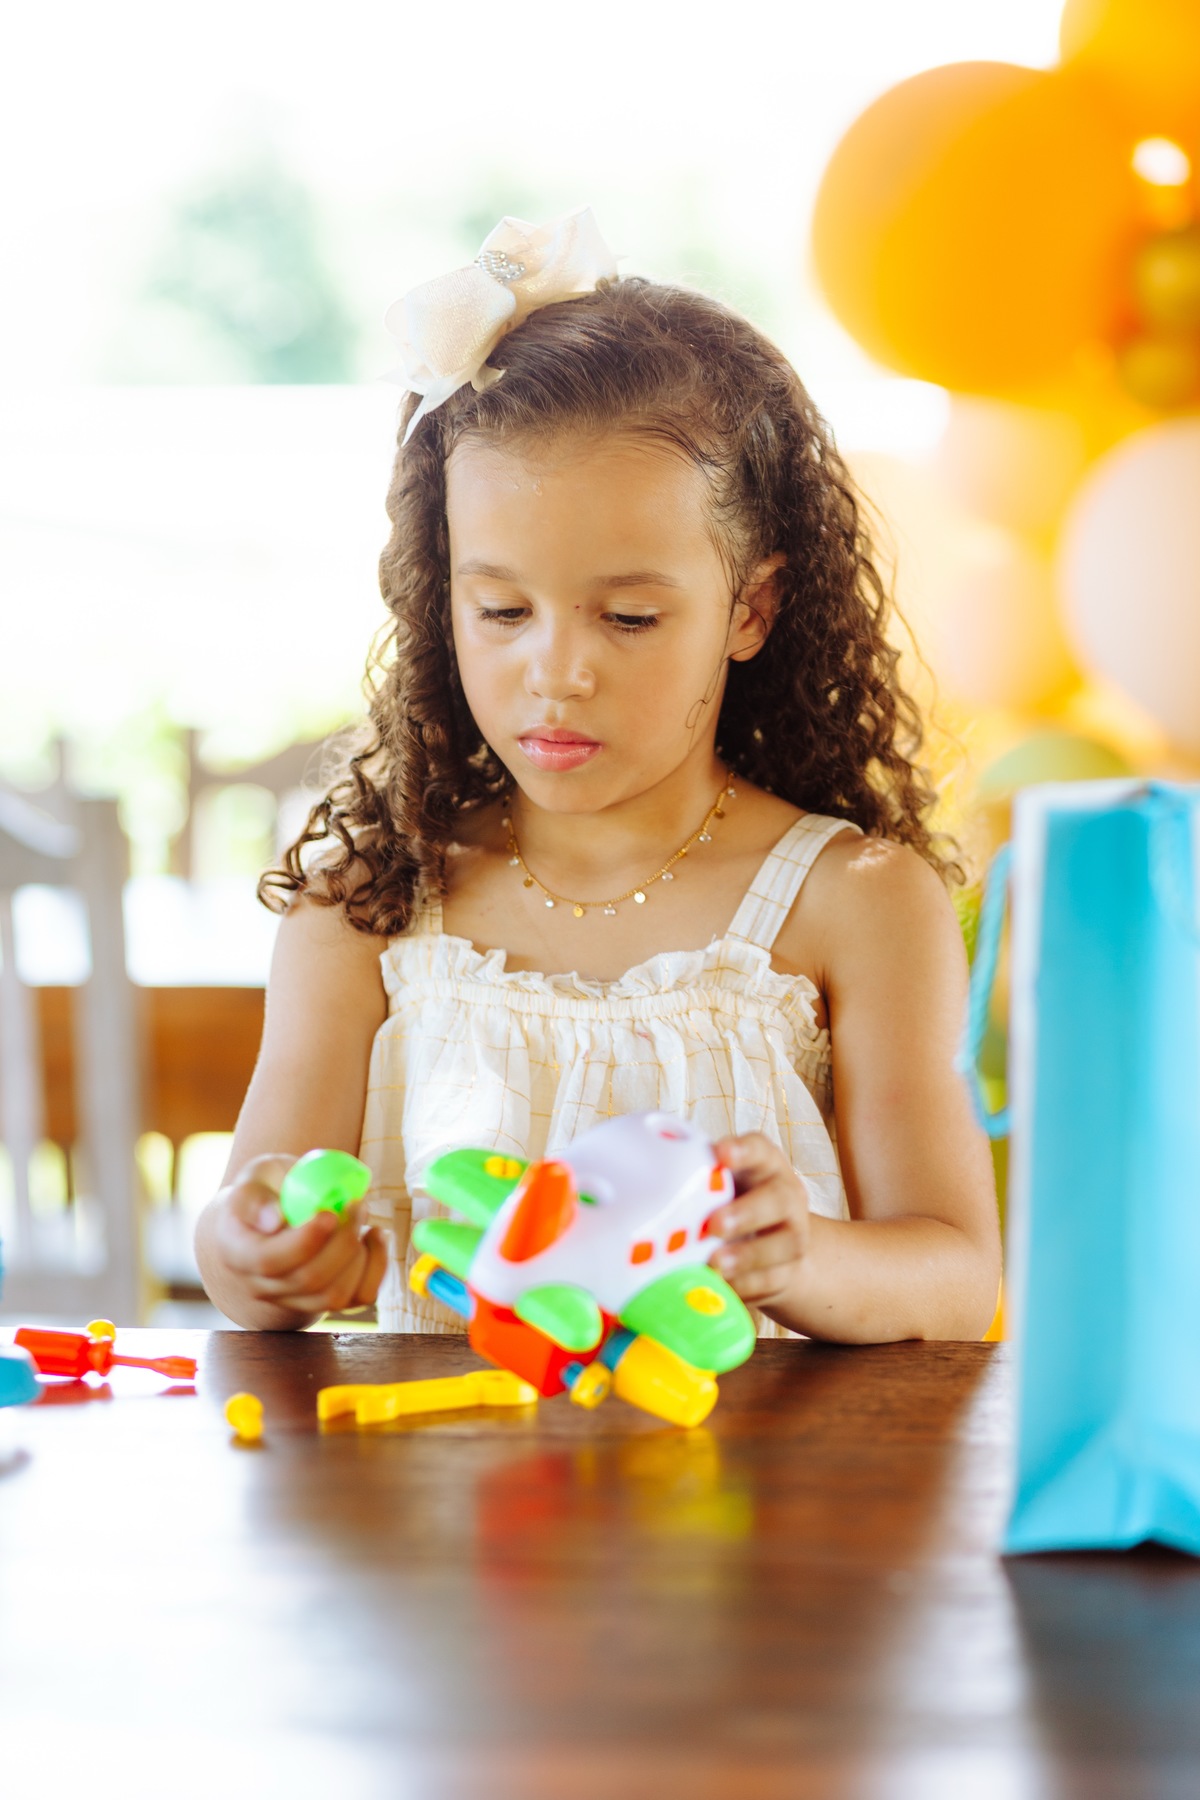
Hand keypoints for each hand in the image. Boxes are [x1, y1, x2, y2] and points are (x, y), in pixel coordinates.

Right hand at [209, 1153, 387, 1322]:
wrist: (271, 1219)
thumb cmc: (264, 1192)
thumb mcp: (253, 1180)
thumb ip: (256, 1196)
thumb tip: (274, 1219)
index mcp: (239, 1252)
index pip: (269, 1261)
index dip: (304, 1242)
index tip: (329, 1213)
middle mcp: (264, 1285)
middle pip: (309, 1280)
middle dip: (342, 1242)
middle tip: (356, 1204)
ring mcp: (296, 1298)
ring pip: (335, 1295)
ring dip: (361, 1255)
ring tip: (363, 1215)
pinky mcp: (327, 1299)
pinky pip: (359, 1296)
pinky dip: (377, 1266)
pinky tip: (374, 1236)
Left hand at [708, 1133, 811, 1308]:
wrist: (773, 1249)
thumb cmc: (731, 1204)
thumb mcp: (718, 1185)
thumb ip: (694, 1181)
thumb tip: (632, 1187)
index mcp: (764, 1165)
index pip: (759, 1149)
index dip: (743, 1150)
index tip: (720, 1154)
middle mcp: (785, 1196)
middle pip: (778, 1200)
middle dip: (746, 1213)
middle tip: (713, 1225)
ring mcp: (792, 1235)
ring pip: (785, 1244)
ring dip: (748, 1256)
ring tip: (715, 1264)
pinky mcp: (788, 1272)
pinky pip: (772, 1280)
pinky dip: (746, 1285)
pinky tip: (722, 1286)